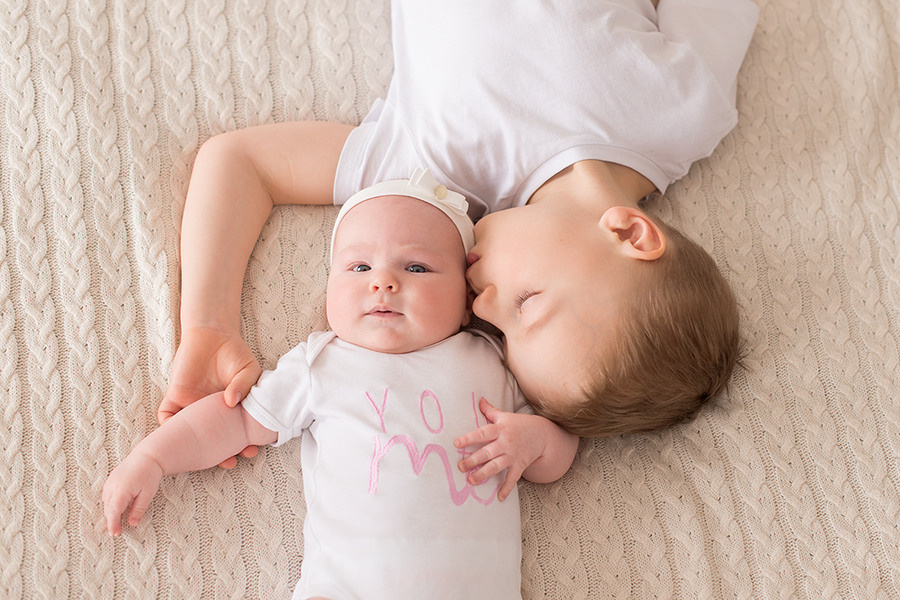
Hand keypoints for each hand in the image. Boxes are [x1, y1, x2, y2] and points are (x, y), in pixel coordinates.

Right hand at [102, 452, 164, 536]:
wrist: (147, 456)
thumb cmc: (149, 474)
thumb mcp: (147, 494)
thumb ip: (139, 509)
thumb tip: (133, 523)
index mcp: (121, 491)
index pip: (113, 512)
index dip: (113, 524)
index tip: (115, 534)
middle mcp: (112, 487)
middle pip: (108, 509)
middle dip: (111, 521)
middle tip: (117, 532)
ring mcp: (109, 482)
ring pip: (106, 503)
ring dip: (110, 513)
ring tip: (116, 523)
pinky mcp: (110, 480)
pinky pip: (107, 495)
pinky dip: (110, 504)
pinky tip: (116, 509)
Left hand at [159, 326, 261, 467]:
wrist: (213, 334)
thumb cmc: (234, 354)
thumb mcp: (248, 370)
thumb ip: (244, 385)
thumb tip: (232, 401)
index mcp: (230, 410)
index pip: (235, 434)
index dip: (242, 444)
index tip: (249, 450)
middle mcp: (210, 413)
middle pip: (212, 440)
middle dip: (219, 453)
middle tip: (229, 460)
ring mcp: (192, 406)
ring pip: (189, 434)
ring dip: (193, 446)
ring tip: (204, 454)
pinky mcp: (176, 397)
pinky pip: (167, 417)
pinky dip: (168, 428)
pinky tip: (179, 437)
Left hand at [454, 398, 548, 501]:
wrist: (542, 434)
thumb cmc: (519, 424)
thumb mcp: (504, 416)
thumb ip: (490, 410)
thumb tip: (479, 399)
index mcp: (500, 429)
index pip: (482, 433)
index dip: (469, 438)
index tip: (456, 443)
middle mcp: (506, 443)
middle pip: (487, 452)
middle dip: (473, 460)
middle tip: (460, 467)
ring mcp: (513, 455)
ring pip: (496, 466)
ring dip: (483, 474)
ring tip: (471, 481)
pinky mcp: (520, 465)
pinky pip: (512, 478)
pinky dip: (506, 488)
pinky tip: (498, 497)